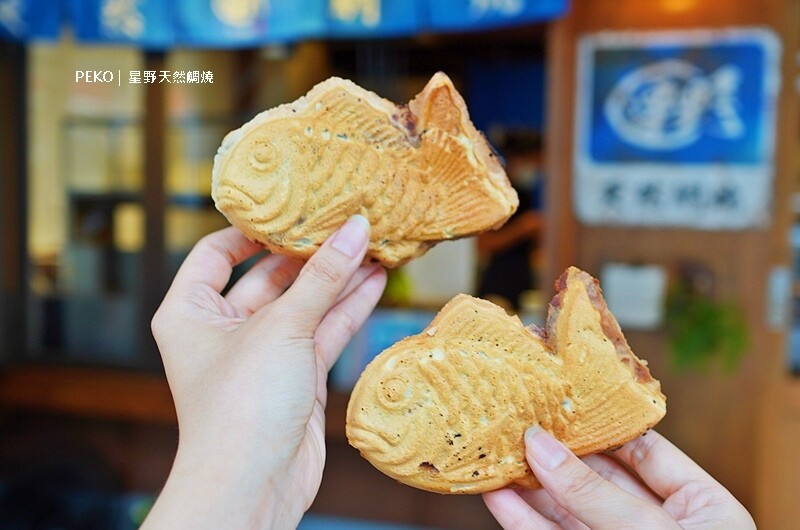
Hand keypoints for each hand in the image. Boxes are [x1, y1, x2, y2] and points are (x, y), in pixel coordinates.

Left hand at [142, 216, 385, 529]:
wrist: (253, 485)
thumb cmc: (240, 405)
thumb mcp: (280, 327)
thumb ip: (322, 277)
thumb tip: (355, 229)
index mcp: (190, 311)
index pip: (217, 253)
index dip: (253, 229)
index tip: (292, 207)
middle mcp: (223, 329)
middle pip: (269, 276)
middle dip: (309, 252)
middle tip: (346, 221)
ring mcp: (263, 353)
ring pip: (303, 303)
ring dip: (337, 277)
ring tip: (373, 243)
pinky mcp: (295, 375)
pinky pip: (322, 330)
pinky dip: (347, 307)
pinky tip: (375, 280)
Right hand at [483, 428, 754, 529]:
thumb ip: (595, 493)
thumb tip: (541, 444)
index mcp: (701, 509)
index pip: (644, 450)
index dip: (600, 424)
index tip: (558, 400)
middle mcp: (658, 528)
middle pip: (598, 477)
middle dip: (556, 452)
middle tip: (516, 423)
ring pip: (567, 510)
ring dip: (529, 484)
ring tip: (495, 453)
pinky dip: (522, 520)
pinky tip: (497, 495)